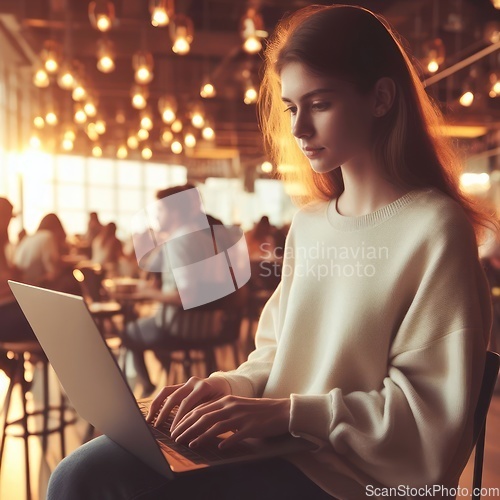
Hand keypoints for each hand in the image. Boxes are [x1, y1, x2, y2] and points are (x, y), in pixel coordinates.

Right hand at [146, 376, 230, 428]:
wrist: (223, 384)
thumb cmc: (223, 398)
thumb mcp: (219, 406)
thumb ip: (207, 414)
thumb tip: (196, 431)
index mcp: (203, 386)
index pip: (186, 403)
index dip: (178, 418)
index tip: (173, 431)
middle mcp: (193, 382)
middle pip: (174, 397)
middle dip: (165, 413)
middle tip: (158, 427)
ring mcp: (186, 382)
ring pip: (167, 392)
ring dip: (156, 405)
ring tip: (149, 419)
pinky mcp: (181, 385)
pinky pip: (167, 392)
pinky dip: (159, 401)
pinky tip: (153, 412)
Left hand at [170, 396, 290, 449]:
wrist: (280, 410)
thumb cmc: (257, 411)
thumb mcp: (236, 407)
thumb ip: (220, 412)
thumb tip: (202, 421)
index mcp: (226, 400)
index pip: (200, 409)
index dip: (185, 420)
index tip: (175, 429)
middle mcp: (231, 406)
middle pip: (204, 417)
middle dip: (187, 428)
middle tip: (175, 438)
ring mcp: (241, 416)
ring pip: (216, 425)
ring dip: (200, 435)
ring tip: (189, 444)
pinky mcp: (252, 427)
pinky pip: (237, 435)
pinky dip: (227, 442)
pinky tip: (219, 448)